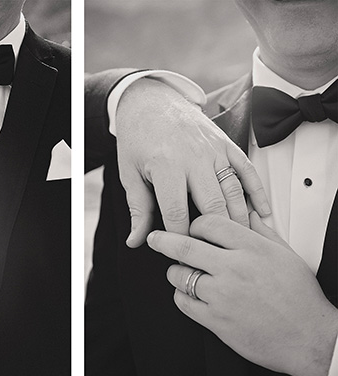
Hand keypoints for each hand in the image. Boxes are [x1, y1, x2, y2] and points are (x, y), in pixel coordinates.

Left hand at [116, 78, 270, 247]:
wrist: (150, 102)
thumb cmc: (137, 140)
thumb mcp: (129, 174)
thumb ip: (137, 209)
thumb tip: (136, 241)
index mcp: (166, 166)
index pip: (178, 213)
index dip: (181, 240)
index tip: (183, 257)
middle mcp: (194, 158)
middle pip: (213, 205)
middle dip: (215, 236)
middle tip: (215, 257)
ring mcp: (214, 150)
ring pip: (234, 192)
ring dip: (239, 219)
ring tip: (239, 245)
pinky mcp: (227, 145)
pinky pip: (247, 171)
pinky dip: (257, 194)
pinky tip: (262, 215)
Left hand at [147, 213, 337, 375]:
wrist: (308, 338)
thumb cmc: (300, 298)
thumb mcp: (286, 255)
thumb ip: (260, 233)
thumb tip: (244, 214)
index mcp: (253, 249)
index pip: (208, 223)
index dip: (194, 224)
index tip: (189, 229)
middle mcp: (235, 269)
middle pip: (184, 246)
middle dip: (163, 240)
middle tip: (155, 239)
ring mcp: (223, 295)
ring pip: (180, 275)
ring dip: (176, 272)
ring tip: (183, 272)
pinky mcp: (216, 320)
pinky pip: (183, 302)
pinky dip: (181, 295)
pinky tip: (190, 294)